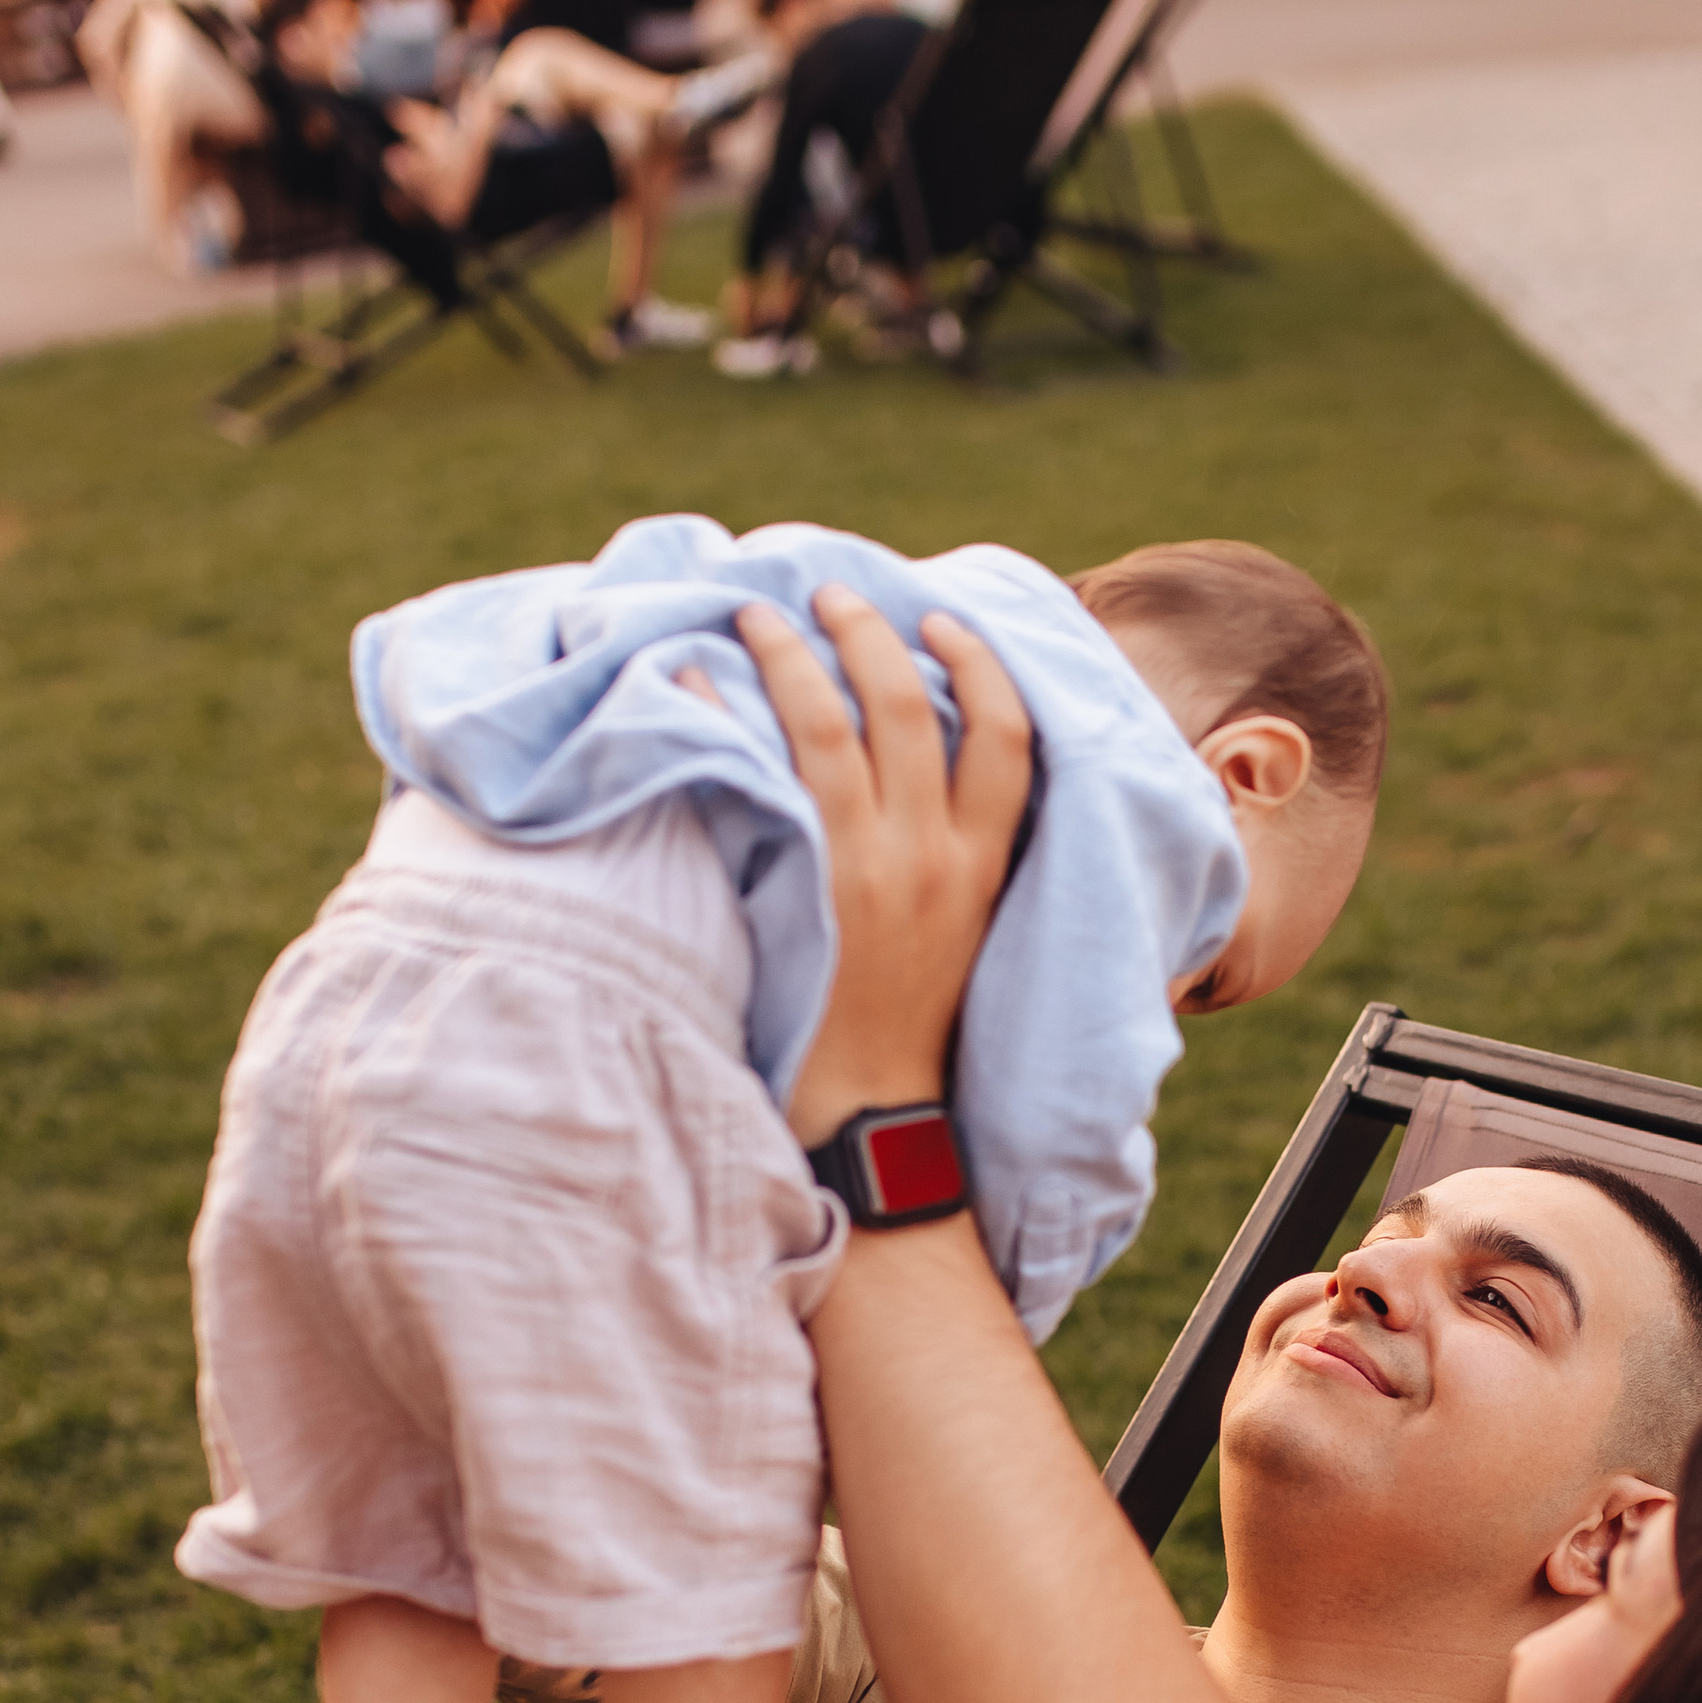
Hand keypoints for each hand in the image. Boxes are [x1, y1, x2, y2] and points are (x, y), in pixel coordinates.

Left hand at [732, 588, 1032, 1147]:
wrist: (871, 1109)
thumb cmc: (910, 1026)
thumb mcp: (965, 932)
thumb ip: (954, 855)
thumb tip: (916, 777)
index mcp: (983, 864)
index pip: (1008, 737)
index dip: (978, 665)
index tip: (940, 621)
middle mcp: (929, 855)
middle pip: (909, 705)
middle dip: (868, 633)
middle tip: (831, 593)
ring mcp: (864, 868)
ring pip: (830, 723)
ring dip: (792, 654)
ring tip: (757, 616)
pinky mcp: (804, 889)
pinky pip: (761, 771)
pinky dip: (724, 714)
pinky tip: (693, 682)